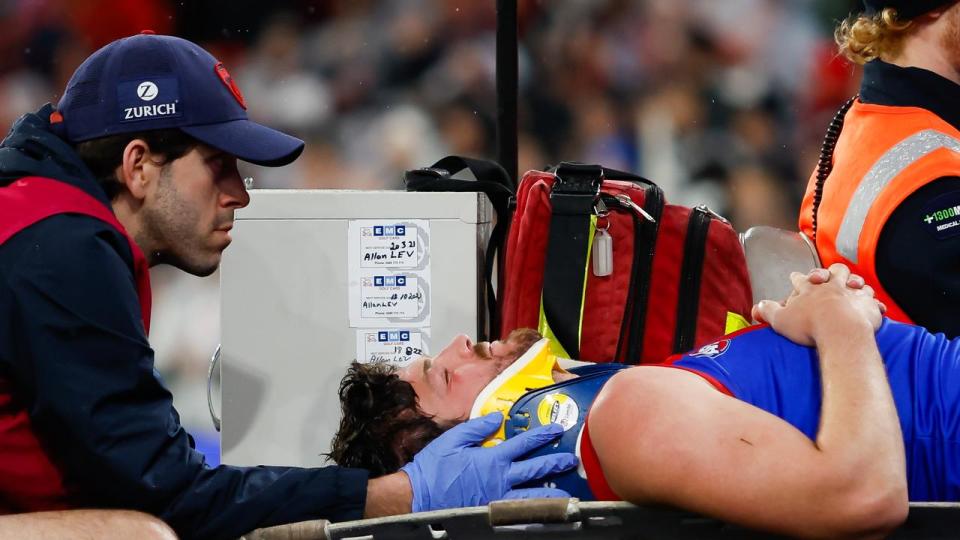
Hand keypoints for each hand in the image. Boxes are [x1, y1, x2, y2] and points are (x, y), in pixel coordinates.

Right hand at [401, 412, 576, 511]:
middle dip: (554, 462)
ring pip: (532, 496)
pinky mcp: (493, 513)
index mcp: (492, 458)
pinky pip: (519, 514)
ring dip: (550, 491)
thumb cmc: (433, 468)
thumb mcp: (453, 440)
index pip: (524, 444)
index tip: (556, 430)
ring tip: (566, 491)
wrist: (418, 497)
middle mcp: (500, 479)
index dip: (542, 435)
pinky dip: (534, 513)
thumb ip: (477, 428)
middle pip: (535, 470)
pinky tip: (543, 513)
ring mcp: (498, 499)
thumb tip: (497, 418)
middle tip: (569, 459)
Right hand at [752, 264, 882, 345]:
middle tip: (830, 275)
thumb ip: (768, 311)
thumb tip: (758, 306)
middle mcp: (831, 286)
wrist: (839, 331)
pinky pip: (873, 300)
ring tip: (854, 285)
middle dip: (832, 272)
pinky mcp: (867, 305)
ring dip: (855, 283)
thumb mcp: (780, 319)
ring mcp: (851, 294)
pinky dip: (873, 302)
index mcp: (810, 289)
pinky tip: (875, 304)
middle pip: (834, 272)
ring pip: (855, 282)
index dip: (798, 278)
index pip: (801, 279)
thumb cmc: (809, 325)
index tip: (795, 276)